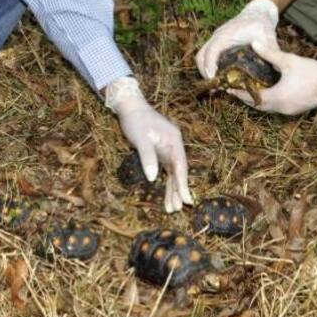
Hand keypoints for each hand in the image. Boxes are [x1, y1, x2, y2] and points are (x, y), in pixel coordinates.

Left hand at [106, 76, 193, 212]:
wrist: (130, 107)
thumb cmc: (136, 121)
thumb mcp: (140, 138)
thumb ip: (148, 157)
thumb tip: (153, 178)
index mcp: (174, 140)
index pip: (180, 165)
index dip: (183, 184)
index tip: (186, 199)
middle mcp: (174, 146)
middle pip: (178, 171)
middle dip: (178, 190)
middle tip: (177, 208)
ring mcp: (168, 150)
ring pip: (172, 173)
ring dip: (172, 190)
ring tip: (172, 208)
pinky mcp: (160, 152)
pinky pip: (165, 171)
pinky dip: (165, 183)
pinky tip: (167, 196)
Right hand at [195, 0, 279, 77]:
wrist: (258, 12)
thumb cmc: (261, 24)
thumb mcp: (267, 36)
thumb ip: (271, 50)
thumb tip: (277, 66)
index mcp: (226, 34)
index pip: (212, 50)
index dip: (209, 65)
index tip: (213, 79)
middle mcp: (217, 36)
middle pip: (201, 56)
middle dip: (205, 72)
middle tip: (216, 86)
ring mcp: (215, 39)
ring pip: (201, 57)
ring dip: (205, 70)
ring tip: (217, 85)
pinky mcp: (218, 43)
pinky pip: (207, 56)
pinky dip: (209, 66)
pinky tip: (220, 77)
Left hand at [231, 41, 316, 115]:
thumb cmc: (312, 71)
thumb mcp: (288, 61)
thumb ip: (269, 53)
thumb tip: (254, 43)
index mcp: (277, 97)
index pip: (252, 98)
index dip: (240, 92)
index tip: (228, 87)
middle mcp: (281, 108)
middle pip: (257, 105)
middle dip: (246, 97)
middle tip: (235, 88)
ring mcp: (289, 111)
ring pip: (267, 108)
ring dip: (257, 100)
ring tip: (248, 89)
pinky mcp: (295, 110)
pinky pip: (276, 107)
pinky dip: (268, 101)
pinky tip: (266, 92)